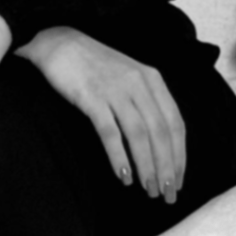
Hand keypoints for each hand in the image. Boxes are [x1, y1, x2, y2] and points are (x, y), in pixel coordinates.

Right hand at [16, 26, 184, 202]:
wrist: (56, 41)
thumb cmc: (93, 64)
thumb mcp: (128, 75)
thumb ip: (146, 101)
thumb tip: (161, 145)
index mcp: (151, 79)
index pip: (175, 124)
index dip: (179, 157)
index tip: (177, 181)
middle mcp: (137, 83)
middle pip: (160, 133)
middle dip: (166, 168)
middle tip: (165, 195)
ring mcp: (114, 89)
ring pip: (139, 135)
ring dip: (146, 166)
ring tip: (147, 189)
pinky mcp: (91, 96)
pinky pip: (110, 132)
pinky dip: (119, 156)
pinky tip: (123, 174)